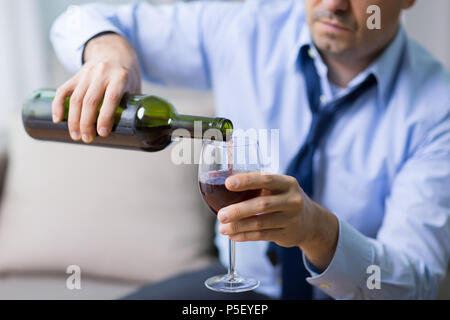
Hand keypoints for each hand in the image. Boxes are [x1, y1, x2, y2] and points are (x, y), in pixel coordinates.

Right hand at [52, 33, 140, 142]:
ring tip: (76, 135)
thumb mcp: (134, 86)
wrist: (114, 51)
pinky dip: (58, 105)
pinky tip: (58, 120)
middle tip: (87, 139)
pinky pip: (63, 90)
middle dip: (87, 123)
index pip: (110, 98)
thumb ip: (132, 105)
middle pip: (90, 101)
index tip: (102, 133)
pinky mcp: (76, 75)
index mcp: (120, 76)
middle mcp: (102, 73)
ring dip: (74, 120)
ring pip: (76, 99)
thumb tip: (131, 130)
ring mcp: (87, 73)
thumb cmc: (127, 74)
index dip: (105, 117)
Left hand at [217, 172, 338, 270]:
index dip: (247, 181)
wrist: (311, 222)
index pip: (266, 179)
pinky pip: (261, 236)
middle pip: (262, 205)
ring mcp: (291, 219)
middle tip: (221, 215)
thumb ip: (258, 185)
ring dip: (238, 226)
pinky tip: (232, 235)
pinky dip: (244, 236)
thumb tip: (225, 184)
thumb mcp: (279, 188)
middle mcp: (292, 200)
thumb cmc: (285, 199)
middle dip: (238, 210)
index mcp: (288, 183)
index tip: (228, 183)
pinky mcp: (287, 235)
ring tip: (222, 228)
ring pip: (260, 224)